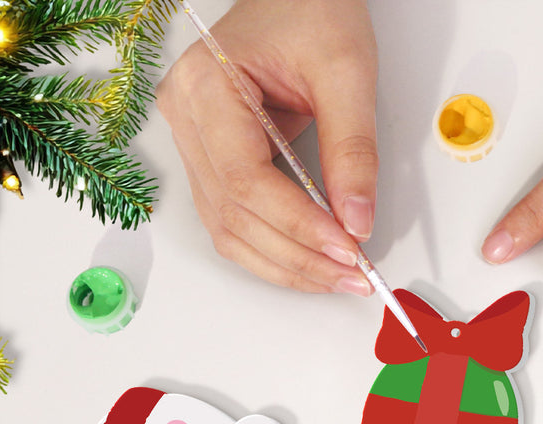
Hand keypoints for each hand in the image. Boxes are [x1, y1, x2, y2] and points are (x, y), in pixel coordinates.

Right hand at [157, 0, 377, 292]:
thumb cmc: (312, 10)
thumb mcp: (346, 73)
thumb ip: (353, 151)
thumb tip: (356, 221)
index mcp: (206, 86)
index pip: (247, 181)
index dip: (298, 226)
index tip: (348, 250)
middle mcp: (186, 118)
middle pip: (236, 216)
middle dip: (299, 257)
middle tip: (355, 276)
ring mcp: (193, 142)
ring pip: (230, 231)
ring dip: (287, 265)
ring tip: (340, 277)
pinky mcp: (212, 161)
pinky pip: (235, 223)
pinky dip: (276, 251)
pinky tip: (313, 263)